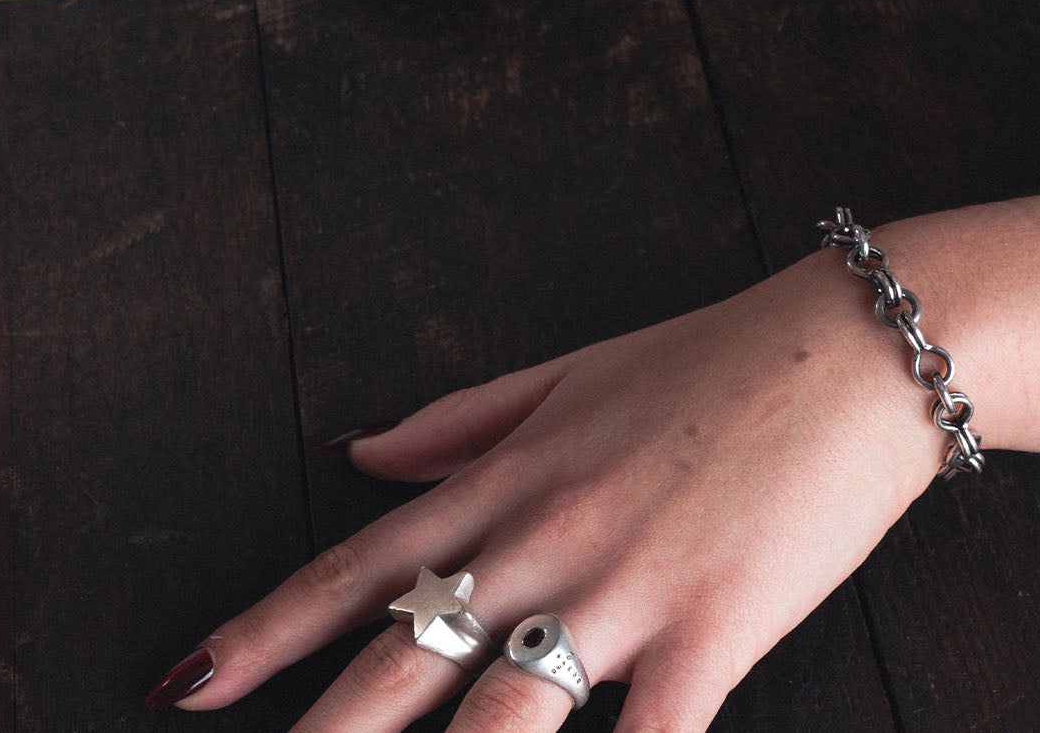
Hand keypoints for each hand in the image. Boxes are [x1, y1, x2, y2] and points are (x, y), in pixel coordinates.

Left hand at [149, 250, 946, 730]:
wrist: (850, 344)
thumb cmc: (714, 362)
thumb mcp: (570, 373)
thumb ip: (458, 422)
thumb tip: (361, 453)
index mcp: (508, 478)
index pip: (361, 565)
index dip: (268, 629)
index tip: (189, 677)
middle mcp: (544, 535)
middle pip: (401, 654)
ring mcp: (624, 587)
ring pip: (497, 717)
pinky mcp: (712, 630)